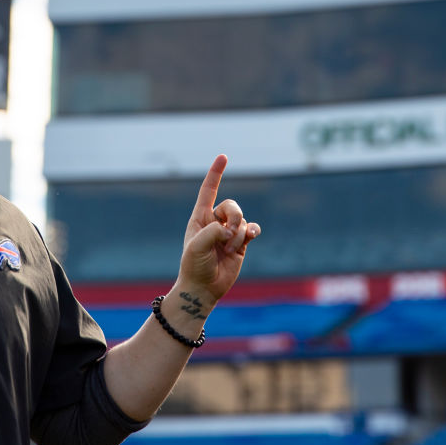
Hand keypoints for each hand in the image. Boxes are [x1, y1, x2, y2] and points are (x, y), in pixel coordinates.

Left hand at [177, 154, 259, 305]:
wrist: (203, 288)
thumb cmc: (194, 265)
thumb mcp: (196, 247)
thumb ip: (212, 232)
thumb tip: (231, 229)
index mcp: (200, 217)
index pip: (208, 190)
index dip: (215, 173)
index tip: (223, 156)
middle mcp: (215, 221)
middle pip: (232, 205)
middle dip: (234, 217)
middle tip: (227, 236)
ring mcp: (229, 232)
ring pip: (242, 220)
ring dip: (238, 235)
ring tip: (229, 250)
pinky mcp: (241, 243)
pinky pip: (252, 229)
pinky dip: (251, 232)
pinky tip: (250, 237)